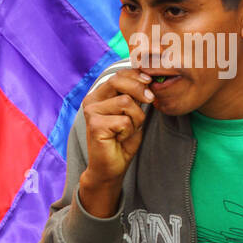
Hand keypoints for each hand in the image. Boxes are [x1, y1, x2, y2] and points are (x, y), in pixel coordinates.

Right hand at [78, 69, 153, 215]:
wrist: (110, 168)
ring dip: (136, 118)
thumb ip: (134, 97)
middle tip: (151, 100)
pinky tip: (120, 138)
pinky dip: (129, 131)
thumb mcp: (132, 114)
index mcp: (99, 95)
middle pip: (118, 81)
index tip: (150, 81)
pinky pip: (124, 120)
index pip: (118, 75)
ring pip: (126, 102)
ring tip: (128, 130)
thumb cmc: (122, 141)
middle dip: (140, 89)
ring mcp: (91, 112)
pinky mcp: (95, 125)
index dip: (136, 74)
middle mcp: (91, 100)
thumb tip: (148, 79)